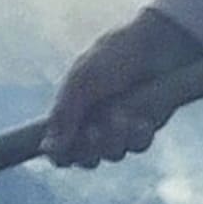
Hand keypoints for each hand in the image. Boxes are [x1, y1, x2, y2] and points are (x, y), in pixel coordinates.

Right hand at [44, 9, 202, 167]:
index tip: (62, 156)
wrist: (156, 45)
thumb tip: (46, 149)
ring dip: (114, 139)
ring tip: (120, 116)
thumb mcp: (81, 82)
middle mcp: (94, 122)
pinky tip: (140, 119)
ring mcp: (120, 127)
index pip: (59, 147)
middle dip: (88, 150)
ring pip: (112, 154)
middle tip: (93, 132)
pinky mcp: (145, 126)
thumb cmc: (113, 56)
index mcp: (72, 111)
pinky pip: (137, 145)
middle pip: (84, 158)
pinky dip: (136, 135)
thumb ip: (63, 116)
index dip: (60, 155)